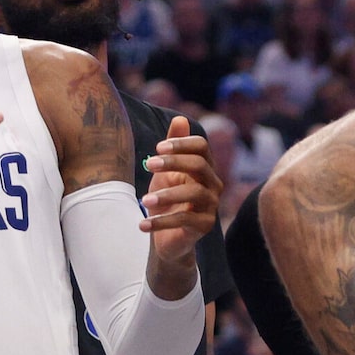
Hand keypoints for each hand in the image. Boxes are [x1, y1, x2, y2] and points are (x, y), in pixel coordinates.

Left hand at [141, 115, 220, 267]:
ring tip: (144, 200)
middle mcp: (212, 184)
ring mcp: (211, 205)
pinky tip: (142, 224)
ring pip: (194, 193)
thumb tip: (179, 117)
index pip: (201, 147)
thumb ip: (172, 147)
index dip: (182, 143)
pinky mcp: (205, 226)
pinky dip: (161, 222)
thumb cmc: (166, 199)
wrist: (166, 236)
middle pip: (199, 164)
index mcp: (204, 167)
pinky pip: (185, 220)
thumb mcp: (164, 172)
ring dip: (166, 195)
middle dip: (173, 162)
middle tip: (148, 165)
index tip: (158, 147)